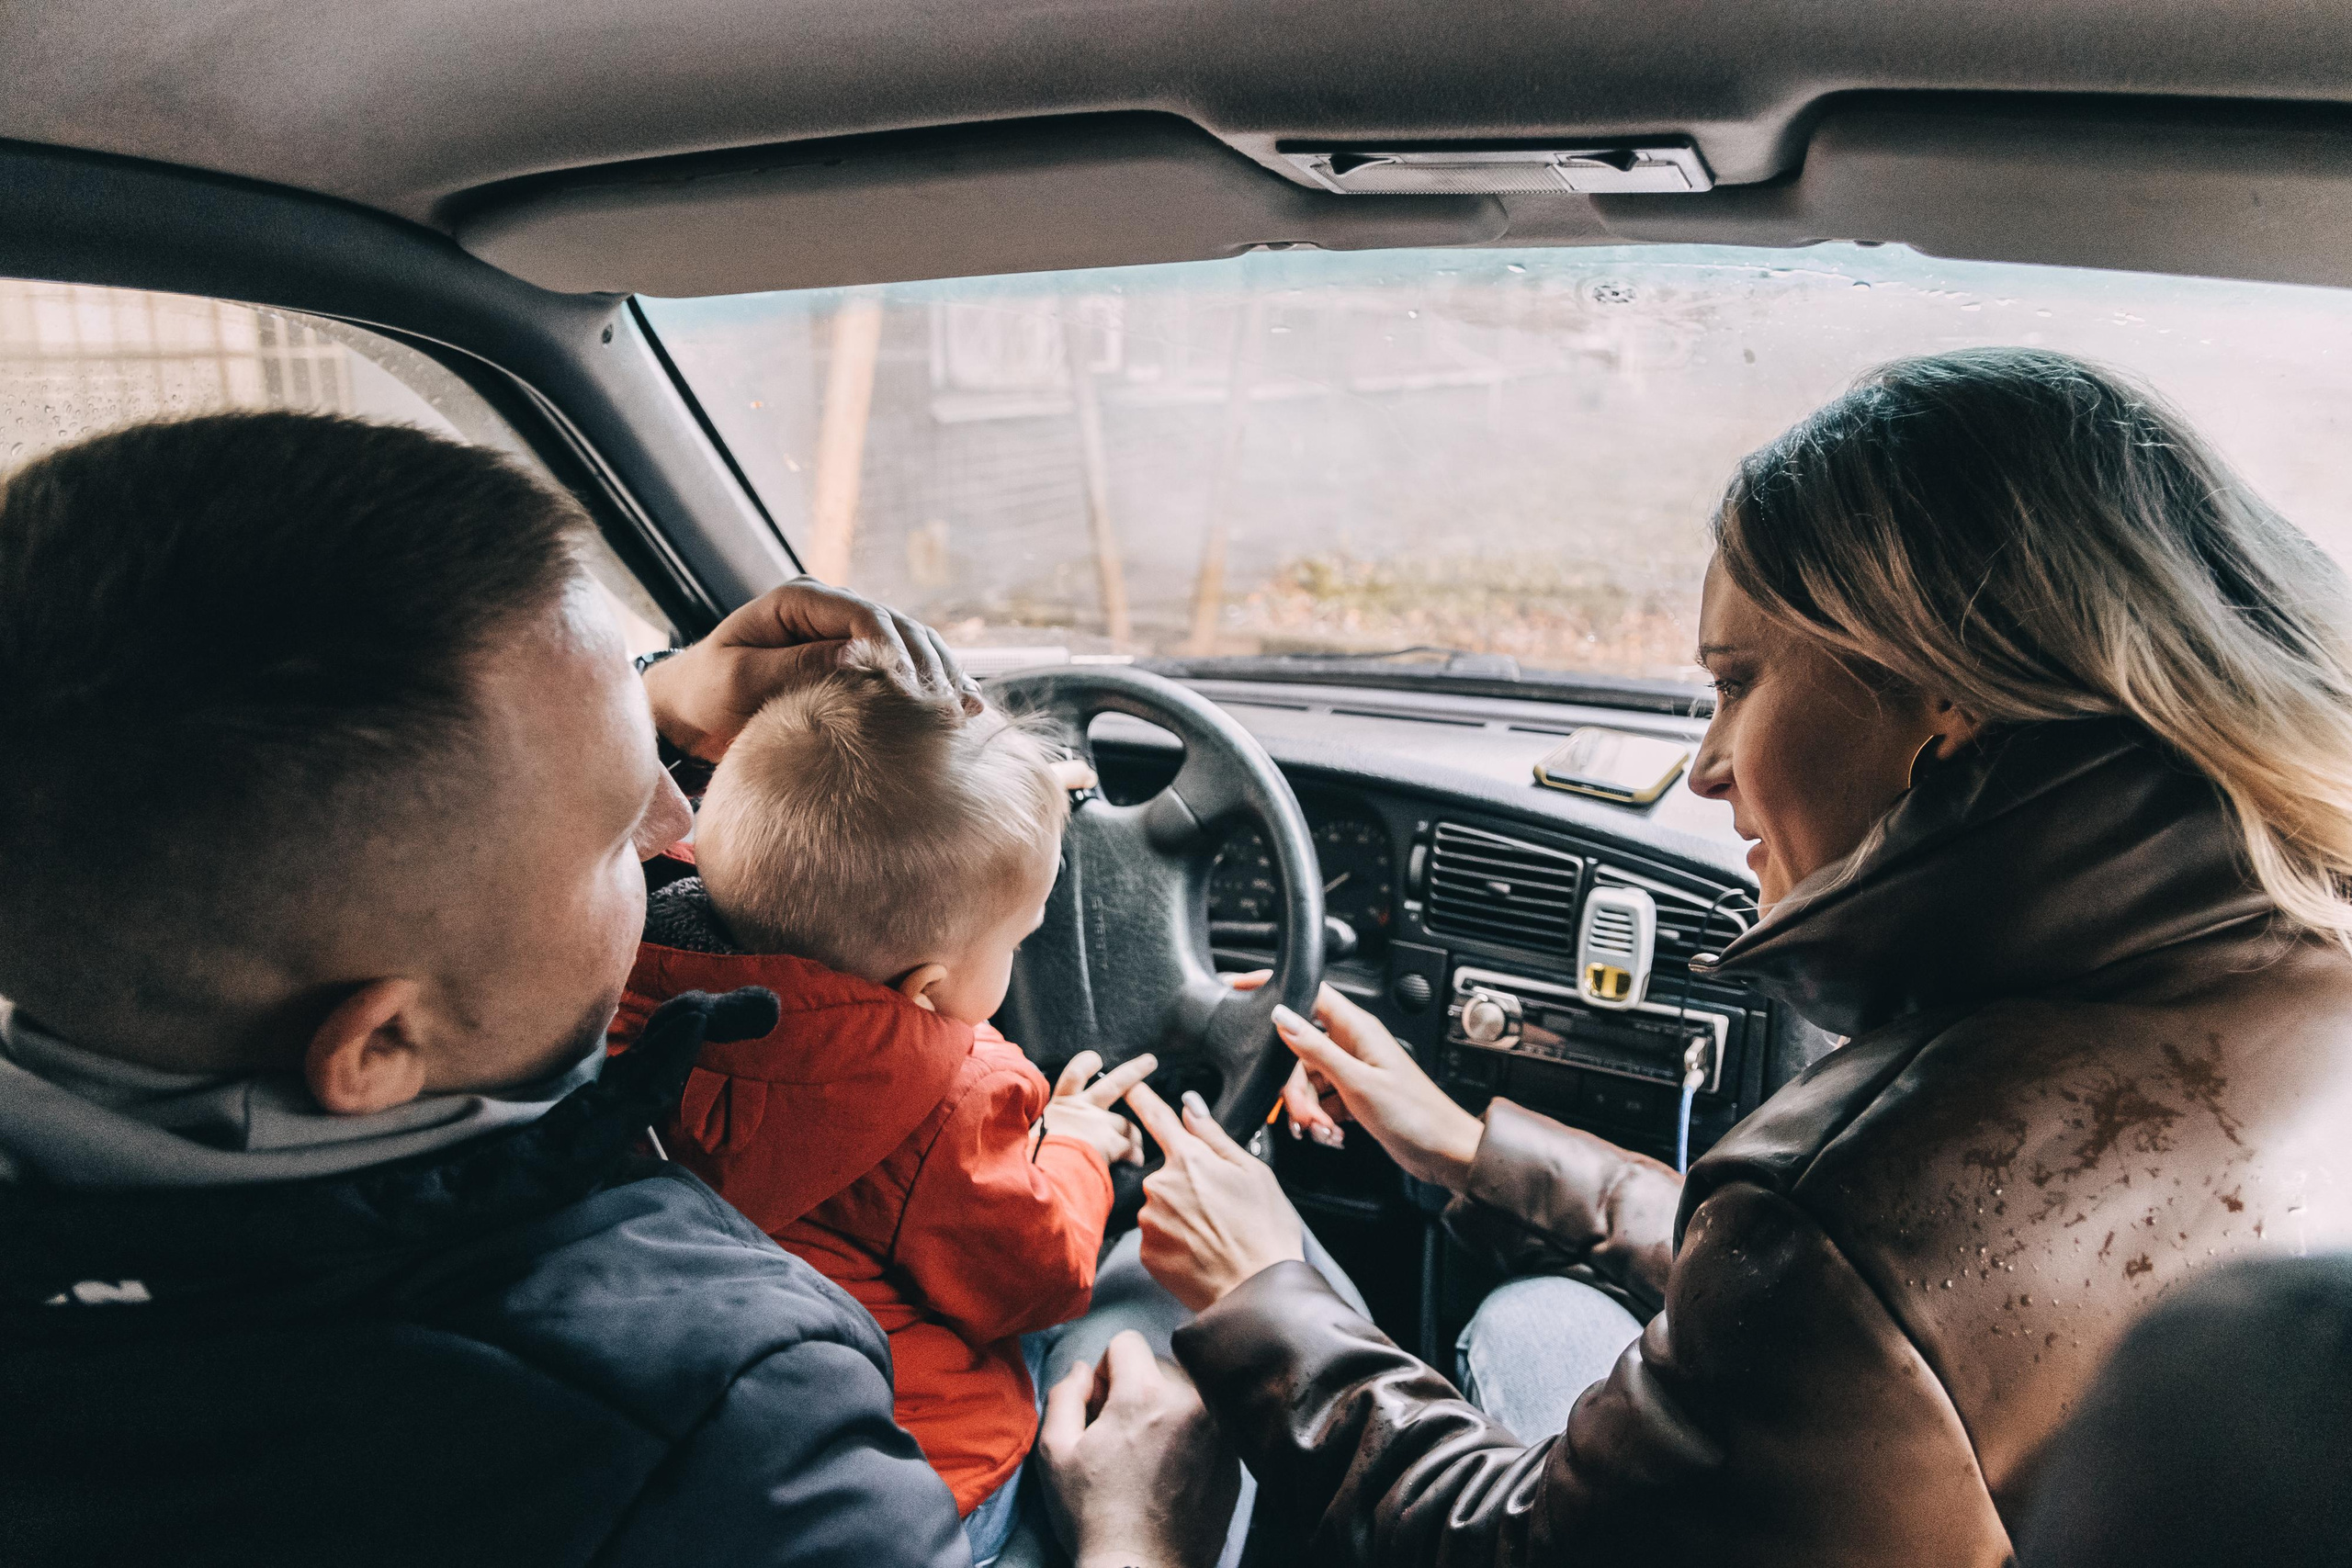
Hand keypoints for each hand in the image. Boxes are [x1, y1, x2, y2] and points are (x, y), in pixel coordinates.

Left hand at [639, 578, 982, 760]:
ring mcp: (845, 634)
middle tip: (952, 703)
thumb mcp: (740, 679)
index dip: (895, 647)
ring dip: (941, 674)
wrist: (690, 714)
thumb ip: (795, 664)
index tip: (915, 686)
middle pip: (897, 626)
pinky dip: (932, 687)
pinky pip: (903, 669)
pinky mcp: (854, 663)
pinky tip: (962, 709)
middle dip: (929, 662)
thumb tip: (855, 656)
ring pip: (910, 645)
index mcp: (798, 599)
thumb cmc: (705, 694)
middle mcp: (829, 609)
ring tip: (967, 708)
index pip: (862, 613)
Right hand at [1038, 1330, 1241, 1567]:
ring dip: (1166, 1408)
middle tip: (1120, 1435)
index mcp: (1147, 1393)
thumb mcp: (1056, 1453)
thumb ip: (1064, 1395)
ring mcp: (1220, 1431)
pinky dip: (1190, 1435)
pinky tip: (1170, 1472)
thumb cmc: (1093, 1515)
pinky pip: (1208, 1423)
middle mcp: (1193, 1402)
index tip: (1099, 1407)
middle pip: (1159, 1364)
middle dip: (1136, 1388)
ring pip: (1188, 1392)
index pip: (1126, 1342)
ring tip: (1147, 1454)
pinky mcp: (1235, 1459)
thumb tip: (1081, 1370)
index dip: (1103, 1371)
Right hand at [1043, 1051, 1156, 1166]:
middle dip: (1135, 1071)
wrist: (1042, 1176)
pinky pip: (1130, 1147)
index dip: (1086, 1064)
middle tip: (1150, 1061)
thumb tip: (1043, 1139)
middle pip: (1114, 1084)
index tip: (1097, 1060)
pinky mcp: (1111, 1143)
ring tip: (1137, 1149)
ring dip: (1134, 1135)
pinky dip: (1134, 1155)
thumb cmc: (1033, 1160)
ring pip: (1127, 1123)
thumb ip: (1045, 1130)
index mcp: (1060, 1106)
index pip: (1074, 1075)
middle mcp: (1082, 1109)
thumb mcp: (1033, 1135)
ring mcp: (1098, 1124)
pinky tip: (1135, 1162)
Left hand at [1123, 1082, 1303, 1310]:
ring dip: (1181, 1215)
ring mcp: (1150, 1221)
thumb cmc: (1264, 1231)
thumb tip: (1190, 1107)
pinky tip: (1200, 1253)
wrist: (1257, 1293)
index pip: (1157, 1118)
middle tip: (1220, 1209)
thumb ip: (1215, 1137)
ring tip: (1214, 1236)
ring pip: (1161, 1207)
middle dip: (1187, 1184)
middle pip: (1167, 1173)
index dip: (1141, 1098)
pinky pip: (1156, 1237)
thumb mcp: (1254, 1172)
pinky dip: (1174, 1241)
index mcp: (1190, 1159)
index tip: (1128, 1085)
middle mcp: (1161, 1186)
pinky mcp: (1146, 1252)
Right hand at [1272, 984, 1484, 1190]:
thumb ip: (1316, 1049)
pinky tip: (1331, 1133)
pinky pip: (1321, 1098)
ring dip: (1307, 1108)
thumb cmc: (1416, 1116)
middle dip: (1293, 1086)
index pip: (1308, 993)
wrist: (1444, 1153)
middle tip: (1302, 1114)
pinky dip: (1320, 1118)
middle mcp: (1353, 1044)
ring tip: (1322, 1130)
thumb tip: (1282, 1017)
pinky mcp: (1354, 1093)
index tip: (1240, 988)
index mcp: (1356, 1029)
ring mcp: (1353, 1069)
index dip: (1274, 989)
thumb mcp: (1358, 1082)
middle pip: (1298, 1048)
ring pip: (1306, 1078)